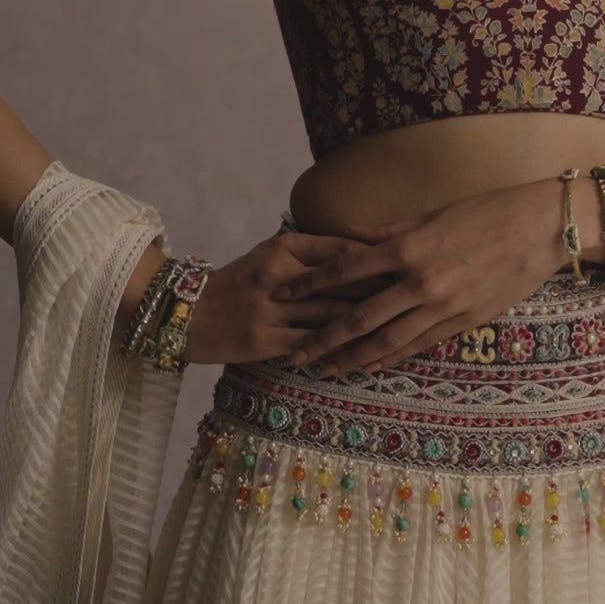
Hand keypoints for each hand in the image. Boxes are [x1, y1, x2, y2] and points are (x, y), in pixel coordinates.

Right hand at [179, 225, 409, 369]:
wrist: (185, 314)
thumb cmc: (237, 283)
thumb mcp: (269, 256)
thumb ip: (310, 252)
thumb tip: (363, 248)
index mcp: (283, 248)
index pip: (341, 250)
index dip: (378, 258)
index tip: (410, 262)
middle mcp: (278, 274)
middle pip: (343, 283)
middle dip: (384, 291)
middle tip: (419, 296)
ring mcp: (270, 309)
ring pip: (331, 316)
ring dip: (368, 324)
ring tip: (401, 327)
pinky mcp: (263, 340)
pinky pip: (310, 345)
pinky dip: (338, 350)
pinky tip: (363, 356)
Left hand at [285, 178, 570, 377]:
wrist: (542, 229)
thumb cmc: (488, 211)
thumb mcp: (432, 216)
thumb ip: (388, 233)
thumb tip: (347, 240)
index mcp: (407, 249)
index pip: (344, 270)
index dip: (309, 285)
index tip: (282, 295)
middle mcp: (420, 283)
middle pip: (358, 319)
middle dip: (321, 339)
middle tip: (293, 355)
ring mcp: (442, 307)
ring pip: (386, 342)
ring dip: (351, 359)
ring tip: (325, 370)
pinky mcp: (463, 322)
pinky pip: (418, 345)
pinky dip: (390, 357)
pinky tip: (370, 366)